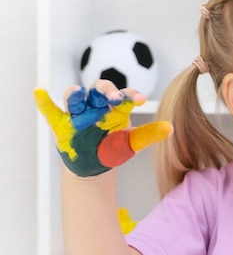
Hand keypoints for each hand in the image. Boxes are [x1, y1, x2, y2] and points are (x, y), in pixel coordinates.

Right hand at [34, 81, 172, 176]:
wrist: (94, 164)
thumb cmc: (114, 148)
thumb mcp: (132, 143)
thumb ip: (149, 134)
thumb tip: (171, 129)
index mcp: (116, 107)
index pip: (124, 95)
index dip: (130, 94)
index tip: (141, 99)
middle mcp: (97, 106)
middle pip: (99, 89)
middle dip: (105, 91)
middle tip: (113, 97)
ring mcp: (78, 113)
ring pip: (75, 96)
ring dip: (76, 94)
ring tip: (78, 94)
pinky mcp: (61, 123)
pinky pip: (51, 110)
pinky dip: (44, 101)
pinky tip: (39, 91)